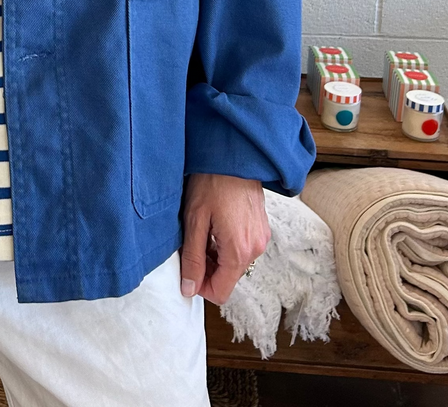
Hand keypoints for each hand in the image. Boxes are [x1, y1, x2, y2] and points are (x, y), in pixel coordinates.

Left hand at [179, 173, 270, 304]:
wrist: (232, 155)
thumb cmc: (212, 182)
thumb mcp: (195, 221)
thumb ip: (192, 258)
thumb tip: (189, 288)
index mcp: (239, 251)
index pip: (221, 291)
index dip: (200, 287)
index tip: (186, 271)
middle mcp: (255, 249)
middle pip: (228, 277)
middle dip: (206, 269)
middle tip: (189, 245)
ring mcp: (261, 238)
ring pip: (234, 263)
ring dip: (215, 255)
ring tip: (200, 230)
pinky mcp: (261, 228)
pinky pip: (242, 248)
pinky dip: (225, 244)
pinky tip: (213, 224)